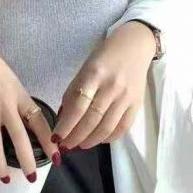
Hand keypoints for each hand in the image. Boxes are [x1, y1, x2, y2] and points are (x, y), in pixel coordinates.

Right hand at [0, 22, 60, 181]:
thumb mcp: (12, 80)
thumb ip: (19, 100)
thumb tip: (27, 122)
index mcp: (20, 95)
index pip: (39, 121)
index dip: (48, 140)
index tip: (56, 156)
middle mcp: (6, 104)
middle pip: (19, 137)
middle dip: (27, 159)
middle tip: (32, 176)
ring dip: (1, 163)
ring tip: (6, 178)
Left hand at [51, 21, 156, 149]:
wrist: (134, 46)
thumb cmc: (104, 57)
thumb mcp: (84, 69)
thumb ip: (73, 92)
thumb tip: (63, 119)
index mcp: (94, 74)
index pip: (78, 106)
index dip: (66, 125)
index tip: (55, 138)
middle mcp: (112, 86)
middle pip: (92, 119)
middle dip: (75, 137)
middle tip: (65, 146)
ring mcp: (126, 96)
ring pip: (107, 127)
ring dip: (90, 141)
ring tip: (79, 145)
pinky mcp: (136, 104)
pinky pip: (122, 128)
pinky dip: (108, 138)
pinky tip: (98, 140)